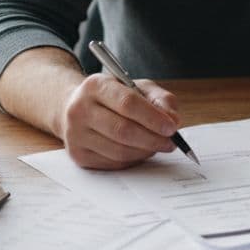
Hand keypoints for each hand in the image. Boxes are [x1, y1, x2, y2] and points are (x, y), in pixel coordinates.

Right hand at [58, 73, 183, 168]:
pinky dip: (133, 159)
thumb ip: (160, 99)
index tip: (172, 127)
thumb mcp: (138, 88)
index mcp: (95, 86)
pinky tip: (140, 150)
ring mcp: (76, 134)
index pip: (127, 103)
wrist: (78, 108)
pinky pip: (114, 163)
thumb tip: (174, 121)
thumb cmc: (114, 98)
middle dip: (153, 139)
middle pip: (123, 130)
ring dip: (145, 151)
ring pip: (119, 151)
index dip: (153, 117)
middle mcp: (79, 109)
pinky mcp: (78, 155)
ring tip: (157, 145)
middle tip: (171, 142)